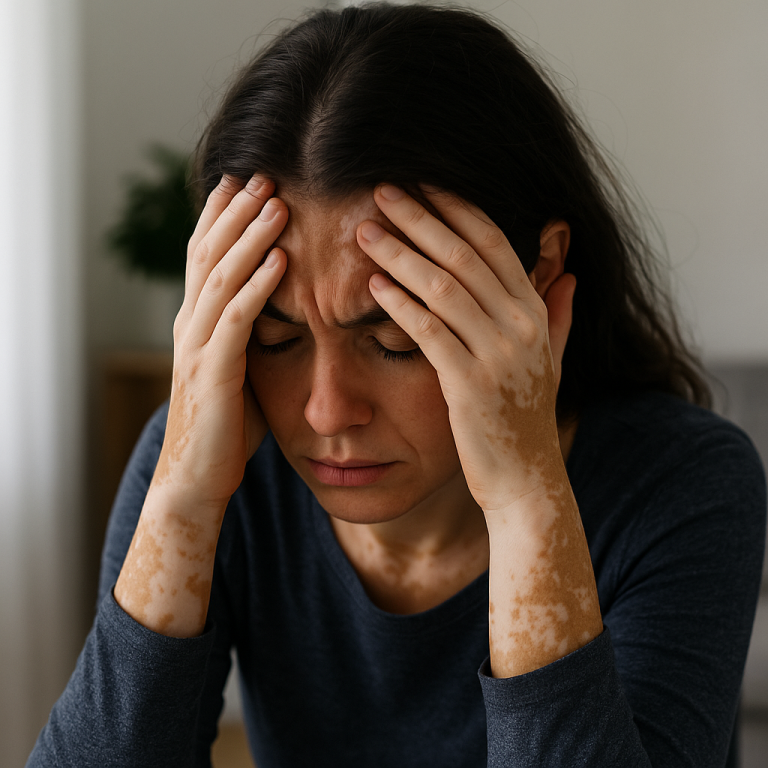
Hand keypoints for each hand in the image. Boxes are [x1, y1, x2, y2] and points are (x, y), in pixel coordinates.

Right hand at [153, 174, 287, 512]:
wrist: (196, 477)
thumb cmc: (225, 427)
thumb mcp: (238, 370)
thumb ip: (251, 336)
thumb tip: (283, 312)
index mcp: (195, 322)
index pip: (204, 256)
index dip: (221, 216)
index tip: (246, 182)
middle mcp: (190, 325)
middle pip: (208, 254)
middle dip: (235, 212)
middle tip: (263, 175)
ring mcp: (197, 347)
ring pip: (221, 277)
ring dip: (249, 237)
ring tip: (276, 203)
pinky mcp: (215, 372)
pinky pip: (238, 319)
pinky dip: (259, 286)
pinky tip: (280, 260)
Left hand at [358, 184, 574, 513]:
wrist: (526, 480)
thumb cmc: (527, 419)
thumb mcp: (551, 363)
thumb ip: (558, 316)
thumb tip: (569, 275)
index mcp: (536, 313)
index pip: (493, 243)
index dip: (455, 209)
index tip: (421, 184)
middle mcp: (521, 325)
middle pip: (463, 255)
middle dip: (420, 217)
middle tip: (382, 190)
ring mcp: (498, 354)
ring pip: (442, 287)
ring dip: (400, 254)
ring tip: (365, 231)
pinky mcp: (469, 384)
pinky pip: (429, 332)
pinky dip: (400, 305)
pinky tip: (373, 285)